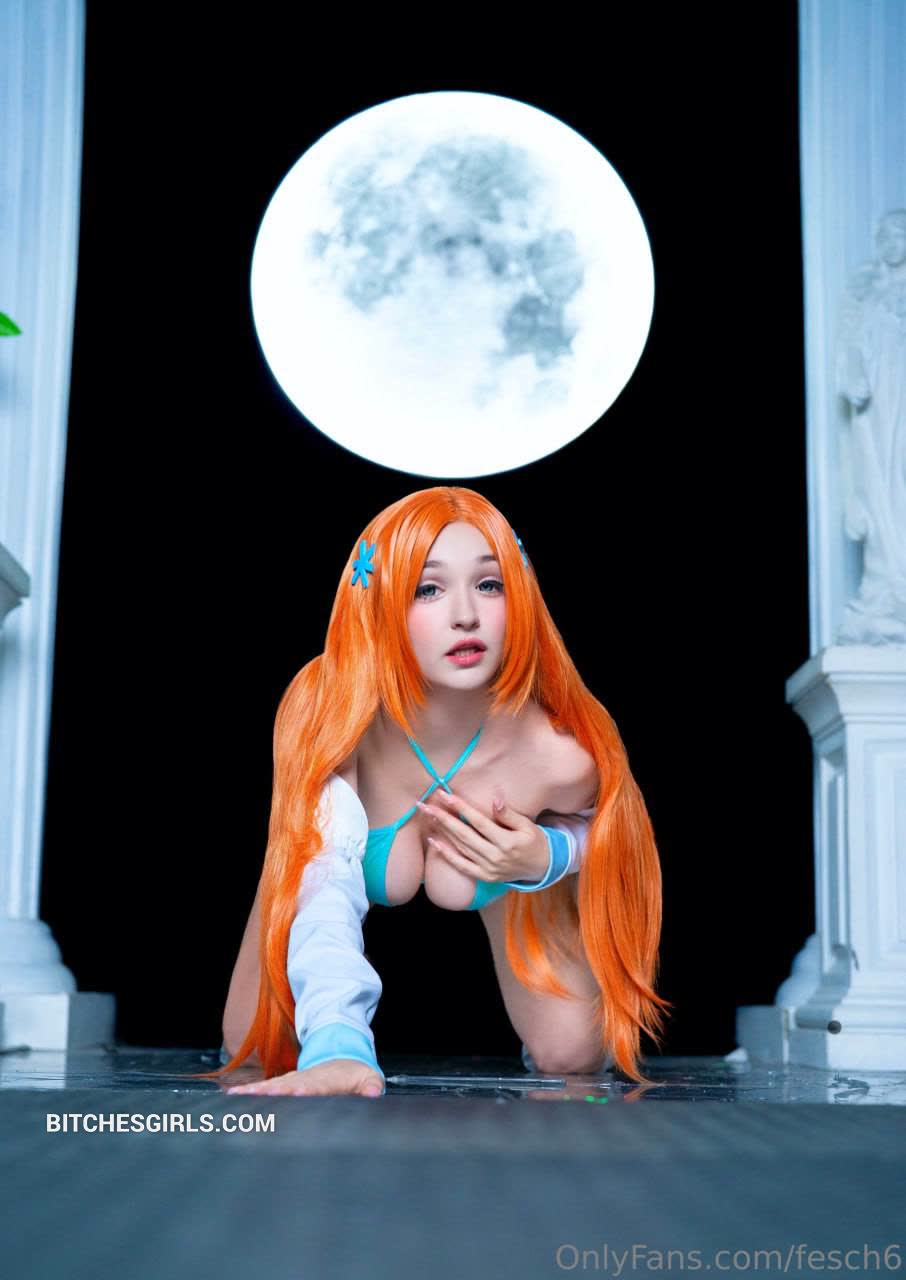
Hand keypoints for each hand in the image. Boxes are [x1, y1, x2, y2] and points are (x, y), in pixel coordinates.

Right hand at [223, 1060, 383, 1097]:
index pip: (315, 1085)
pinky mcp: (283, 1085)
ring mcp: (292, 1081)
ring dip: (256, 1092)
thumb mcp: (370, 1079)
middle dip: (272, 1092)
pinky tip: (233, 1097)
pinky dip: (249, 1092)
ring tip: (238, 1098)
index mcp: (327, 1079)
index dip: (306, 1089)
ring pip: (271, 1086)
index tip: (296, 1093)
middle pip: (286, 1085)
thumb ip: (372, 1086)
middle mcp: (305, 1079)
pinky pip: (264, 1089)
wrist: (341, 1057)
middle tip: (254, 1100)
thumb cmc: (356, 1074)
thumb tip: (375, 1093)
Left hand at [416, 790, 549, 883]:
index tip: (446, 796)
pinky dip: (446, 855)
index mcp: (507, 842)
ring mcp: (488, 869)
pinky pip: (461, 866)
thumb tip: (495, 800)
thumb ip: (509, 814)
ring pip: (461, 848)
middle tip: (426, 805)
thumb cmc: (534, 842)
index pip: (479, 822)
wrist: (542, 868)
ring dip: (442, 831)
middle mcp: (495, 857)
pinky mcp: (484, 877)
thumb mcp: (527, 826)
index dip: (461, 808)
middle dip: (443, 818)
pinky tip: (434, 841)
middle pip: (464, 835)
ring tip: (428, 816)